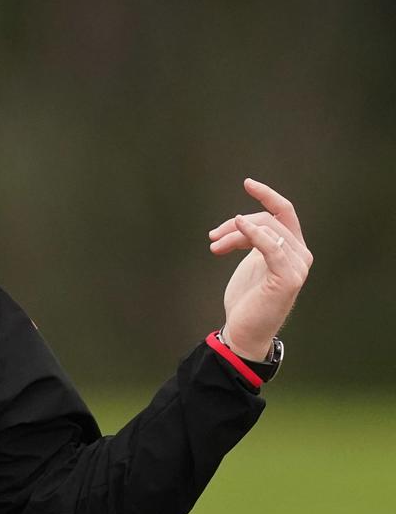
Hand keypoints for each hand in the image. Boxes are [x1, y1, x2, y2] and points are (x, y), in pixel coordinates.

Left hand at [208, 178, 312, 359]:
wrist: (245, 330)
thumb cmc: (247, 298)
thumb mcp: (250, 262)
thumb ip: (252, 241)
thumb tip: (239, 221)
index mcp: (292, 248)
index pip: (284, 212)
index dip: (268, 195)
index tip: (247, 183)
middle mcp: (300, 254)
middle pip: (268, 219)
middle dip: (236, 224)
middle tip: (213, 237)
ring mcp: (297, 266)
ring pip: (266, 230)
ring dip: (234, 233)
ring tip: (215, 246)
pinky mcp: (288, 278)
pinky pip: (272, 246)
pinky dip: (254, 232)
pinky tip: (238, 226)